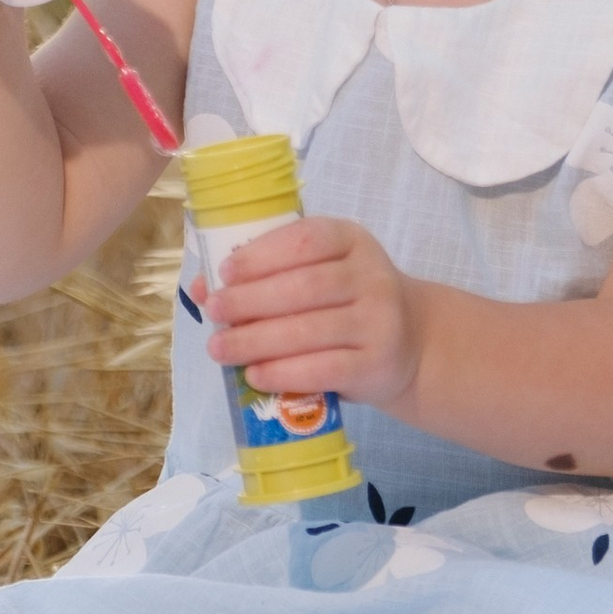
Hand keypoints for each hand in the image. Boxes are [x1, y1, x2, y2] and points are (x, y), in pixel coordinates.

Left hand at [206, 214, 425, 411]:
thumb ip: (266, 274)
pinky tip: (255, 374)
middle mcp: (371, 276)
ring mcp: (378, 322)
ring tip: (219, 348)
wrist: (411, 342)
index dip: (262, 255)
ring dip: (256, 340)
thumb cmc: (348, 300)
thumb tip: (201, 286)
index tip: (226, 272)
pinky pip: (323, 370)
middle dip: (250, 300)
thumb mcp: (318, 272)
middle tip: (214, 311)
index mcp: (351, 240)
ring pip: (308, 331)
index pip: (306, 239)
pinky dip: (283, 373)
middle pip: (303, 287)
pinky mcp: (376, 364)